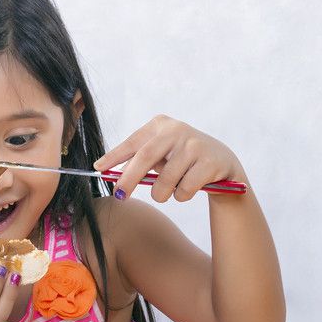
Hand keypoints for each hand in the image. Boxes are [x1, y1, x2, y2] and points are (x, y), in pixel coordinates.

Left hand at [94, 115, 243, 202]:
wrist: (223, 164)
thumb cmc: (183, 160)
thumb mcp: (161, 154)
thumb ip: (138, 160)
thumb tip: (109, 174)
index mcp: (160, 125)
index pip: (133, 142)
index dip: (114, 156)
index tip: (99, 169)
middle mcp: (177, 130)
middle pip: (145, 158)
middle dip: (129, 179)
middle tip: (120, 195)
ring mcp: (195, 145)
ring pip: (165, 181)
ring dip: (161, 194)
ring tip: (167, 192)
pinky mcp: (210, 162)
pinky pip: (184, 190)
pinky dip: (181, 196)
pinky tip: (190, 188)